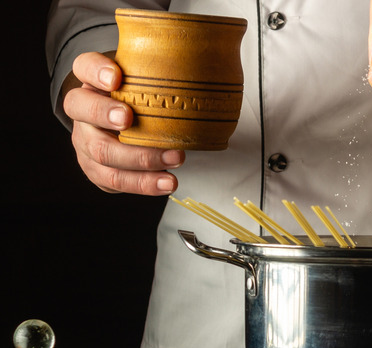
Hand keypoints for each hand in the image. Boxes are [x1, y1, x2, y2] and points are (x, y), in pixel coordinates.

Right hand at [62, 52, 184, 194]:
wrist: (123, 128)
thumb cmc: (140, 100)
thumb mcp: (145, 81)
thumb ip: (163, 73)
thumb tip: (213, 64)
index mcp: (92, 82)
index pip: (84, 67)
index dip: (96, 71)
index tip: (116, 77)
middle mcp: (82, 111)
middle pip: (83, 111)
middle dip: (106, 115)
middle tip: (130, 119)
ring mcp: (86, 142)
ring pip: (101, 153)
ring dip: (139, 159)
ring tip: (175, 160)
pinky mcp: (97, 169)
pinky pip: (116, 180)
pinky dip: (144, 183)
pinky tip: (167, 182)